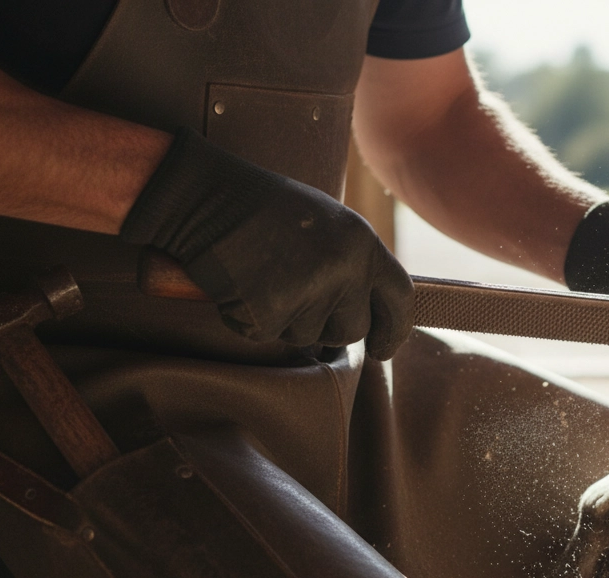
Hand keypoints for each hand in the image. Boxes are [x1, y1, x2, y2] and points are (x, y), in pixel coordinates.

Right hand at [120, 129, 413, 356]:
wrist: (207, 197)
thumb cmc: (264, 209)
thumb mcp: (329, 225)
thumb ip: (354, 264)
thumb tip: (369, 313)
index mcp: (363, 244)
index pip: (400, 299)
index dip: (394, 329)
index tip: (382, 349)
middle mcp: (345, 270)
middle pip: (351, 331)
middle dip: (327, 328)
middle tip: (295, 301)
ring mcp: (310, 292)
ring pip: (307, 337)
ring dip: (284, 320)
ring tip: (263, 277)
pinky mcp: (271, 312)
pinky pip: (266, 335)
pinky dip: (248, 318)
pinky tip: (240, 285)